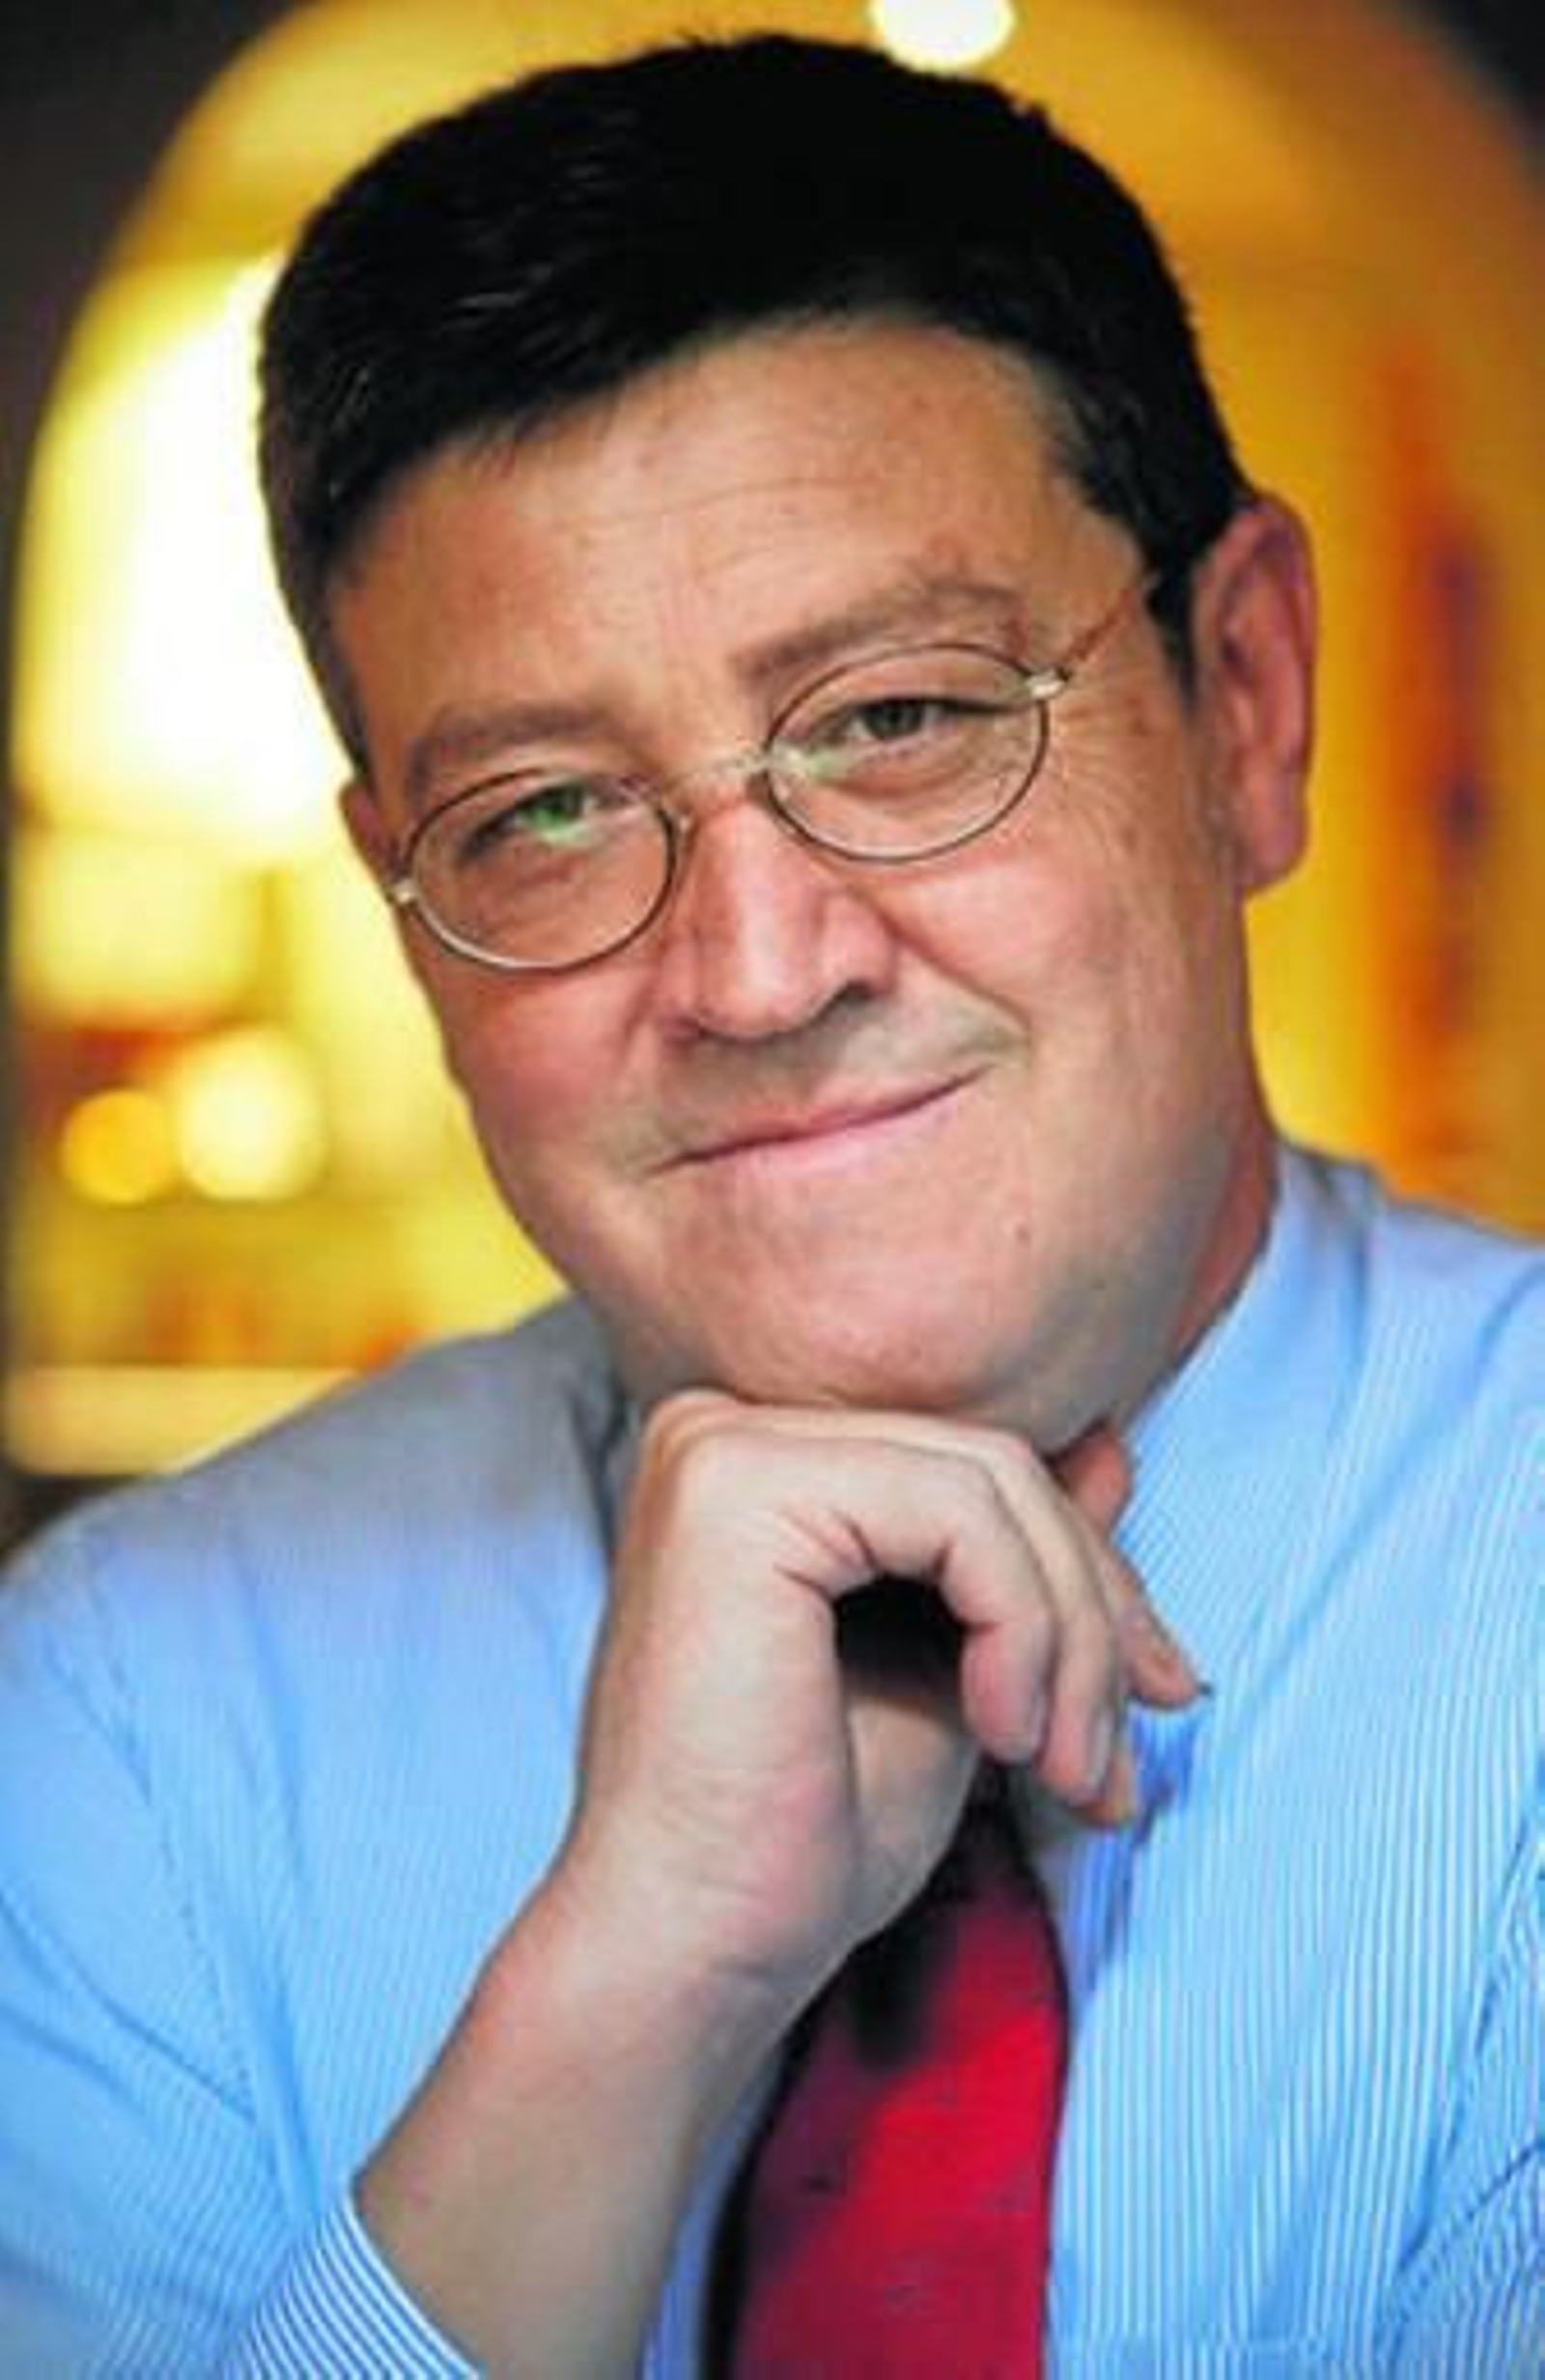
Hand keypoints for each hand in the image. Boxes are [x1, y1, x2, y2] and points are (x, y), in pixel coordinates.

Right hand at [355, 1390, 1199, 2370]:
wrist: (693, 1947)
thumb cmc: (802, 1836)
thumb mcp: (956, 1670)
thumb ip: (1017, 1558)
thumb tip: (1111, 1446)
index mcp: (756, 1463)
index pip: (973, 1466)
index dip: (1090, 1579)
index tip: (1153, 1697)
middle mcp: (721, 1426)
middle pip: (991, 1465)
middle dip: (1095, 1614)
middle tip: (1116, 1761)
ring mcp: (720, 1446)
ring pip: (991, 1484)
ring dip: (1071, 1639)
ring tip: (1069, 1769)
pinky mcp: (736, 1488)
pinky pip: (957, 1514)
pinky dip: (1022, 1628)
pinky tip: (1003, 1734)